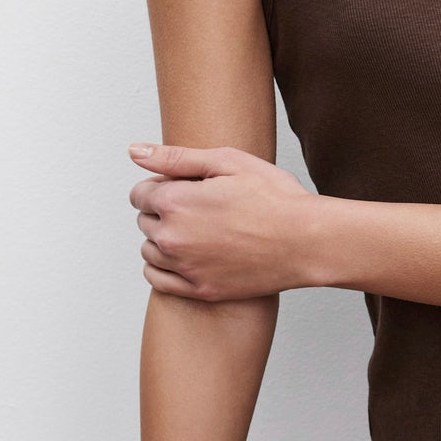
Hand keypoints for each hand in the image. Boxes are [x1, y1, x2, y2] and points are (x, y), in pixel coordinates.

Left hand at [127, 141, 321, 300]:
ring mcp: (185, 267)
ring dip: (162, 239)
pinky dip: (162, 268)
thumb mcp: (227, 161)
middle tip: (197, 206)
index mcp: (175, 202)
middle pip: (144, 221)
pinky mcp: (200, 290)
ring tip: (196, 230)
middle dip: (162, 211)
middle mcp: (172, 237)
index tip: (182, 186)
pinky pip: (158, 281)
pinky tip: (183, 257)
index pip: (139, 194)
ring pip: (149, 251)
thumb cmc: (274, 197)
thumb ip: (174, 157)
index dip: (159, 186)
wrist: (307, 241)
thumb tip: (134, 151)